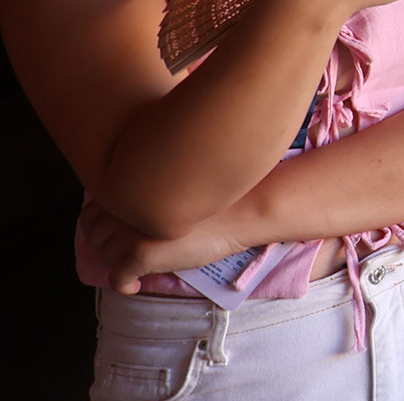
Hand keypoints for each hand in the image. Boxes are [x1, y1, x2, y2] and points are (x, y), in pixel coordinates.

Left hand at [79, 202, 247, 294]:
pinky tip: (134, 286)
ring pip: (106, 255)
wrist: (239, 212)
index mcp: (130, 188)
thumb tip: (121, 219)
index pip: (92, 212)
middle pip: (95, 235)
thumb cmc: (213, 199)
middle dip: (107, 245)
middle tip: (129, 250)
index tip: (119, 233)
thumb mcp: (171, 192)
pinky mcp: (141, 254)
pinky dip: (122, 284)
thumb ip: (143, 198)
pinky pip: (117, 277)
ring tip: (139, 263)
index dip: (102, 226)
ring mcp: (130, 231)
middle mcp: (123, 208)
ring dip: (118, 262)